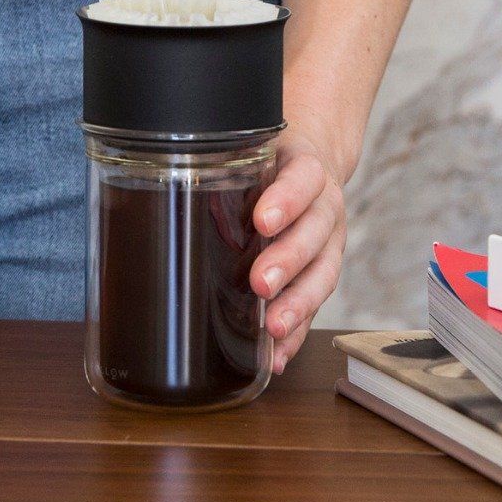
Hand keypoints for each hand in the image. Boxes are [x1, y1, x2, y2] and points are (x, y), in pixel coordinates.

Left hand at [249, 123, 348, 374]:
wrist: (312, 165)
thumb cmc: (274, 161)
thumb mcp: (256, 148)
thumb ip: (228, 159)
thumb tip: (171, 172)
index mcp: (308, 170)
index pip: (303, 179)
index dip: (287, 200)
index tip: (262, 220)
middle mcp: (326, 207)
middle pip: (315, 233)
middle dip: (288, 260)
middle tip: (261, 282)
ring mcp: (329, 243)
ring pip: (323, 273)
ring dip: (299, 303)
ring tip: (274, 327)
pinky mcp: (323, 273)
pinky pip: (315, 305)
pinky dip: (298, 331)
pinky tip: (277, 353)